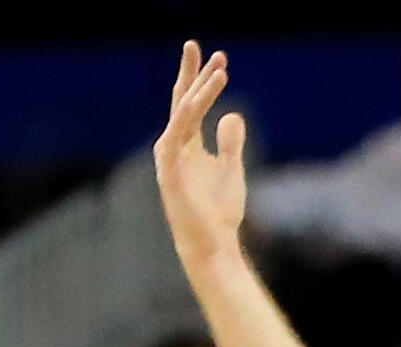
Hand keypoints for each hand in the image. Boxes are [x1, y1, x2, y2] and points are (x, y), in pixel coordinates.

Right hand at [152, 42, 253, 273]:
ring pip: (183, 115)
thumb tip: (231, 113)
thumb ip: (230, 141)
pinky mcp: (170, 173)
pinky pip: (177, 136)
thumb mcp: (231, 168)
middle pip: (181, 102)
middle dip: (192, 74)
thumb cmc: (219, 213)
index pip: (191, 105)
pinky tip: (199, 98)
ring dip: (200, 91)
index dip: (202, 80)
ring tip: (219, 70)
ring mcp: (169, 159)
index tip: (218, 58)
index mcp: (186, 145)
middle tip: (199, 46)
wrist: (212, 246)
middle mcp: (173, 147)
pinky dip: (187, 117)